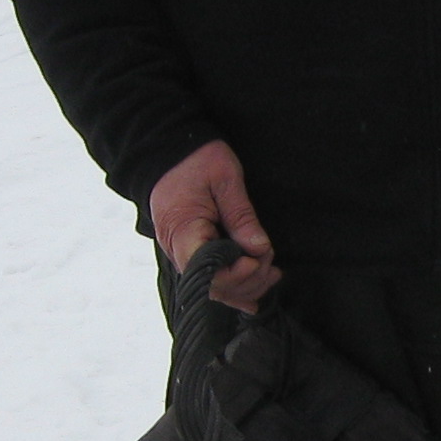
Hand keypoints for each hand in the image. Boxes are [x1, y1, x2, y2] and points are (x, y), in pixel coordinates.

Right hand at [148, 140, 280, 312]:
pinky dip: (234, 283)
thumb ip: (241, 216)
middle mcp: (176, 248)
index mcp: (182, 230)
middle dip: (248, 280)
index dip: (236, 274)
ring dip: (245, 285)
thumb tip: (259, 249)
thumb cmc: (196, 159)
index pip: (207, 272)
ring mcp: (181, 252)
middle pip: (213, 286)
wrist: (169, 152)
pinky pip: (211, 276)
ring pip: (214, 286)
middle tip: (270, 260)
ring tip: (271, 272)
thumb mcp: (225, 179)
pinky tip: (254, 288)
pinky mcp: (189, 250)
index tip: (258, 258)